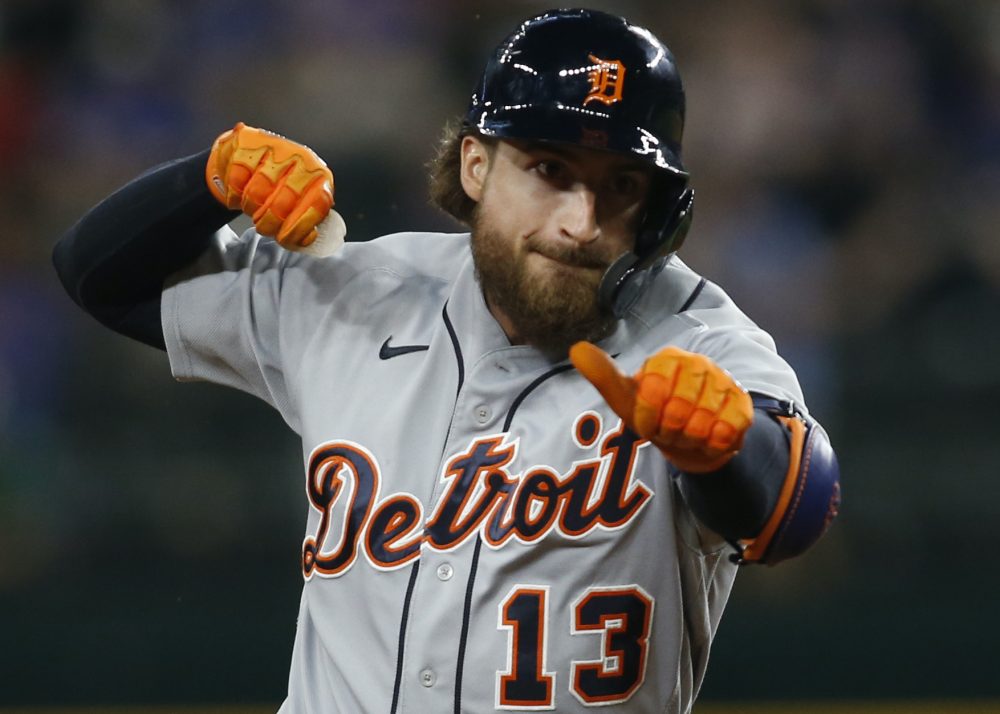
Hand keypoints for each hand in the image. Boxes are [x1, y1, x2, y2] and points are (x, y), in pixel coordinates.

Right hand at [206, 122, 333, 247]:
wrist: (252, 152)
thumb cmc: (279, 180)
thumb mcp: (300, 200)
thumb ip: (304, 220)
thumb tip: (305, 239)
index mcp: (319, 175)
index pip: (317, 205)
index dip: (299, 228)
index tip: (284, 238)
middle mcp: (300, 158)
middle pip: (282, 203)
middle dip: (269, 223)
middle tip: (264, 227)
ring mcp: (274, 148)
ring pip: (256, 194)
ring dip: (250, 209)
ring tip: (252, 208)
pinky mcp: (247, 143)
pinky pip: (236, 181)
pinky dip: (234, 195)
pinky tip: (239, 194)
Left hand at [569, 341, 752, 472]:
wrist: (692, 441)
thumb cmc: (656, 416)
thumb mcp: (625, 400)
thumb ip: (603, 375)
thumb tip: (576, 348)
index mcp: (668, 358)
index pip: (652, 392)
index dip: (648, 417)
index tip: (648, 420)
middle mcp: (699, 363)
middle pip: (678, 411)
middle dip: (669, 431)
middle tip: (670, 428)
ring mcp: (724, 382)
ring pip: (701, 424)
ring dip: (690, 439)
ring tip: (688, 432)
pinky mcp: (743, 405)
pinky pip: (725, 432)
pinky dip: (712, 444)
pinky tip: (709, 437)